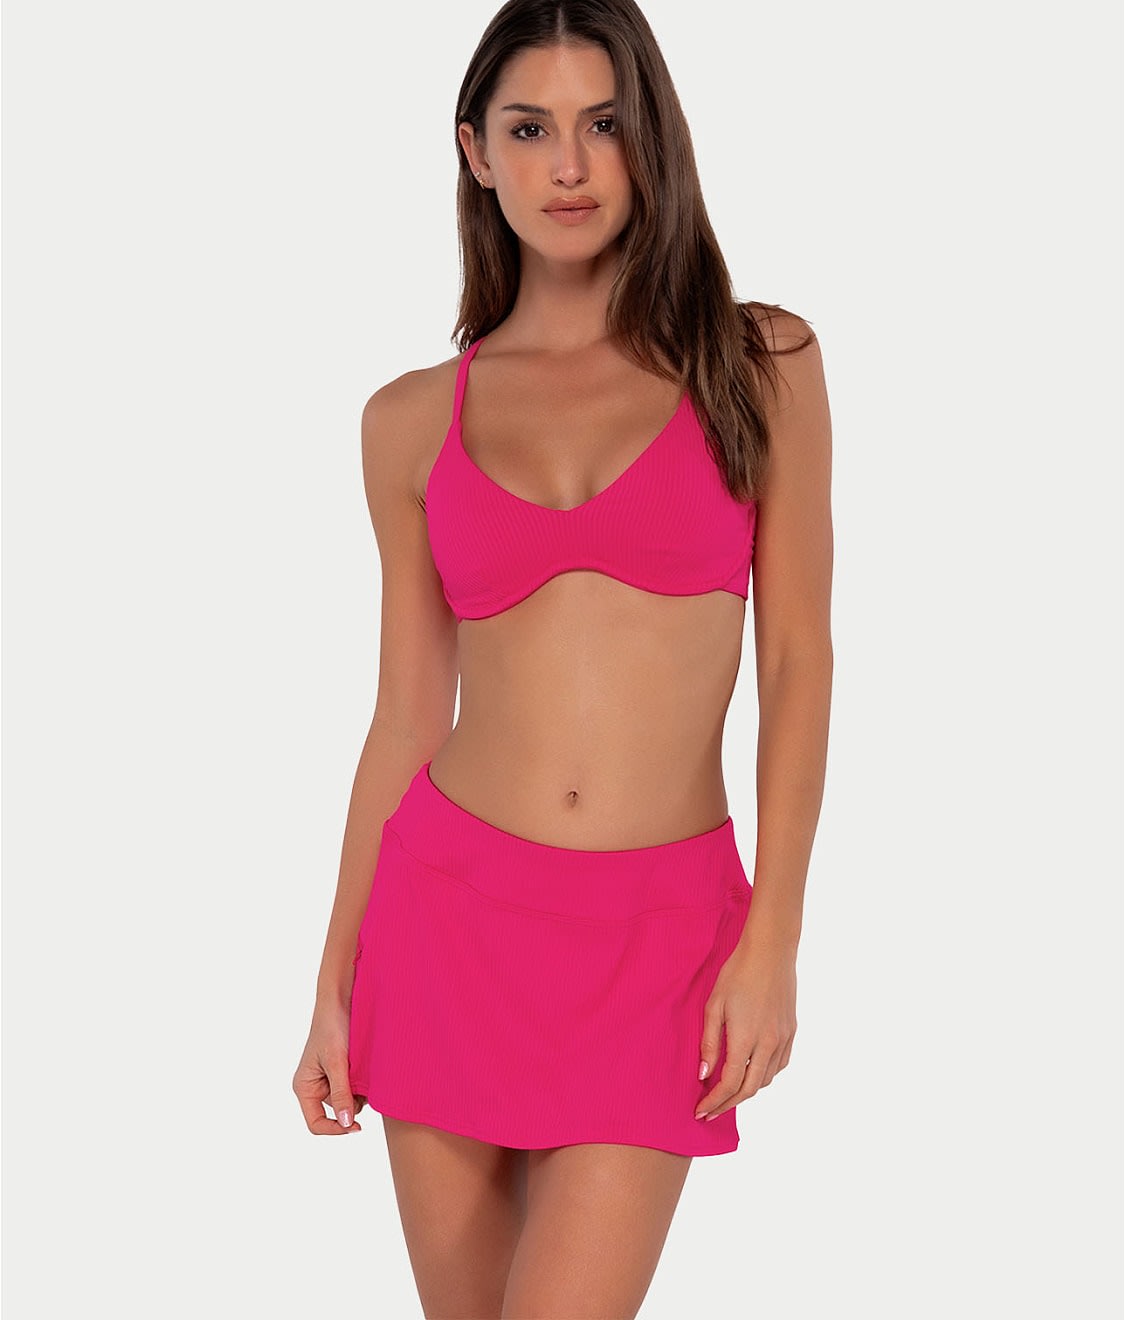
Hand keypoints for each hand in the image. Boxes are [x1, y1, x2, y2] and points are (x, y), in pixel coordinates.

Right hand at [293, 1004, 366, 1134]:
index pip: (316, 1123)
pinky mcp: (343, 1071)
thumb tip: (346, 1124)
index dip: (335, 1129)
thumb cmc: (332, 1027)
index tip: (356, 1127)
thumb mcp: (337, 1061)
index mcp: (304, 1087)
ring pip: (349, 1101)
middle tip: (361, 1082)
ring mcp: (330, 1079)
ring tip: (362, 1069)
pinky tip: (366, 1067)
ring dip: (360, 1091)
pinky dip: (363, 1082)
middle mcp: (315, 1087)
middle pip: (337, 1113)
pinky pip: (356, 1087)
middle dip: (352, 1103)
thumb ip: (341, 1092)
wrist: (341, 1000)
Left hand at [694, 942, 796, 1120]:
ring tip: (728, 1093)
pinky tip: (752, 1073)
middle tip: (711, 1111)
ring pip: (766, 1079)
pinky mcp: (791, 1031)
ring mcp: (783, 1038)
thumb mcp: (714, 1005)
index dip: (714, 1101)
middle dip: (728, 1104)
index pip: (730, 1083)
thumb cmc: (737, 973)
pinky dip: (764, 1076)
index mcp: (746, 1038)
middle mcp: (768, 1043)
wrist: (770, 951)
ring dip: (746, 1091)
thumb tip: (704, 1074)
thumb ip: (709, 1043)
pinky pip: (779, 1065)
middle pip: (749, 1089)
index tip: (700, 1111)